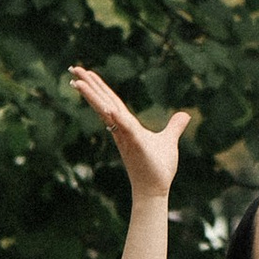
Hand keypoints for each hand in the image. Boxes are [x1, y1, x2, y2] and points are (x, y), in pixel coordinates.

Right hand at [70, 66, 190, 199]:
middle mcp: (122, 129)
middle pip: (104, 102)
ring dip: (93, 97)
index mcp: (128, 126)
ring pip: (107, 112)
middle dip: (89, 85)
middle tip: (74, 68)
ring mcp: (126, 137)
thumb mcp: (169, 141)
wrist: (155, 190)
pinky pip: (126, 129)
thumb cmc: (158, 168)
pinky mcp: (136, 145)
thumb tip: (185, 115)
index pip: (112, 101)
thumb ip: (175, 127)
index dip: (100, 87)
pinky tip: (109, 108)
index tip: (86, 74)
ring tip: (78, 81)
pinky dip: (118, 119)